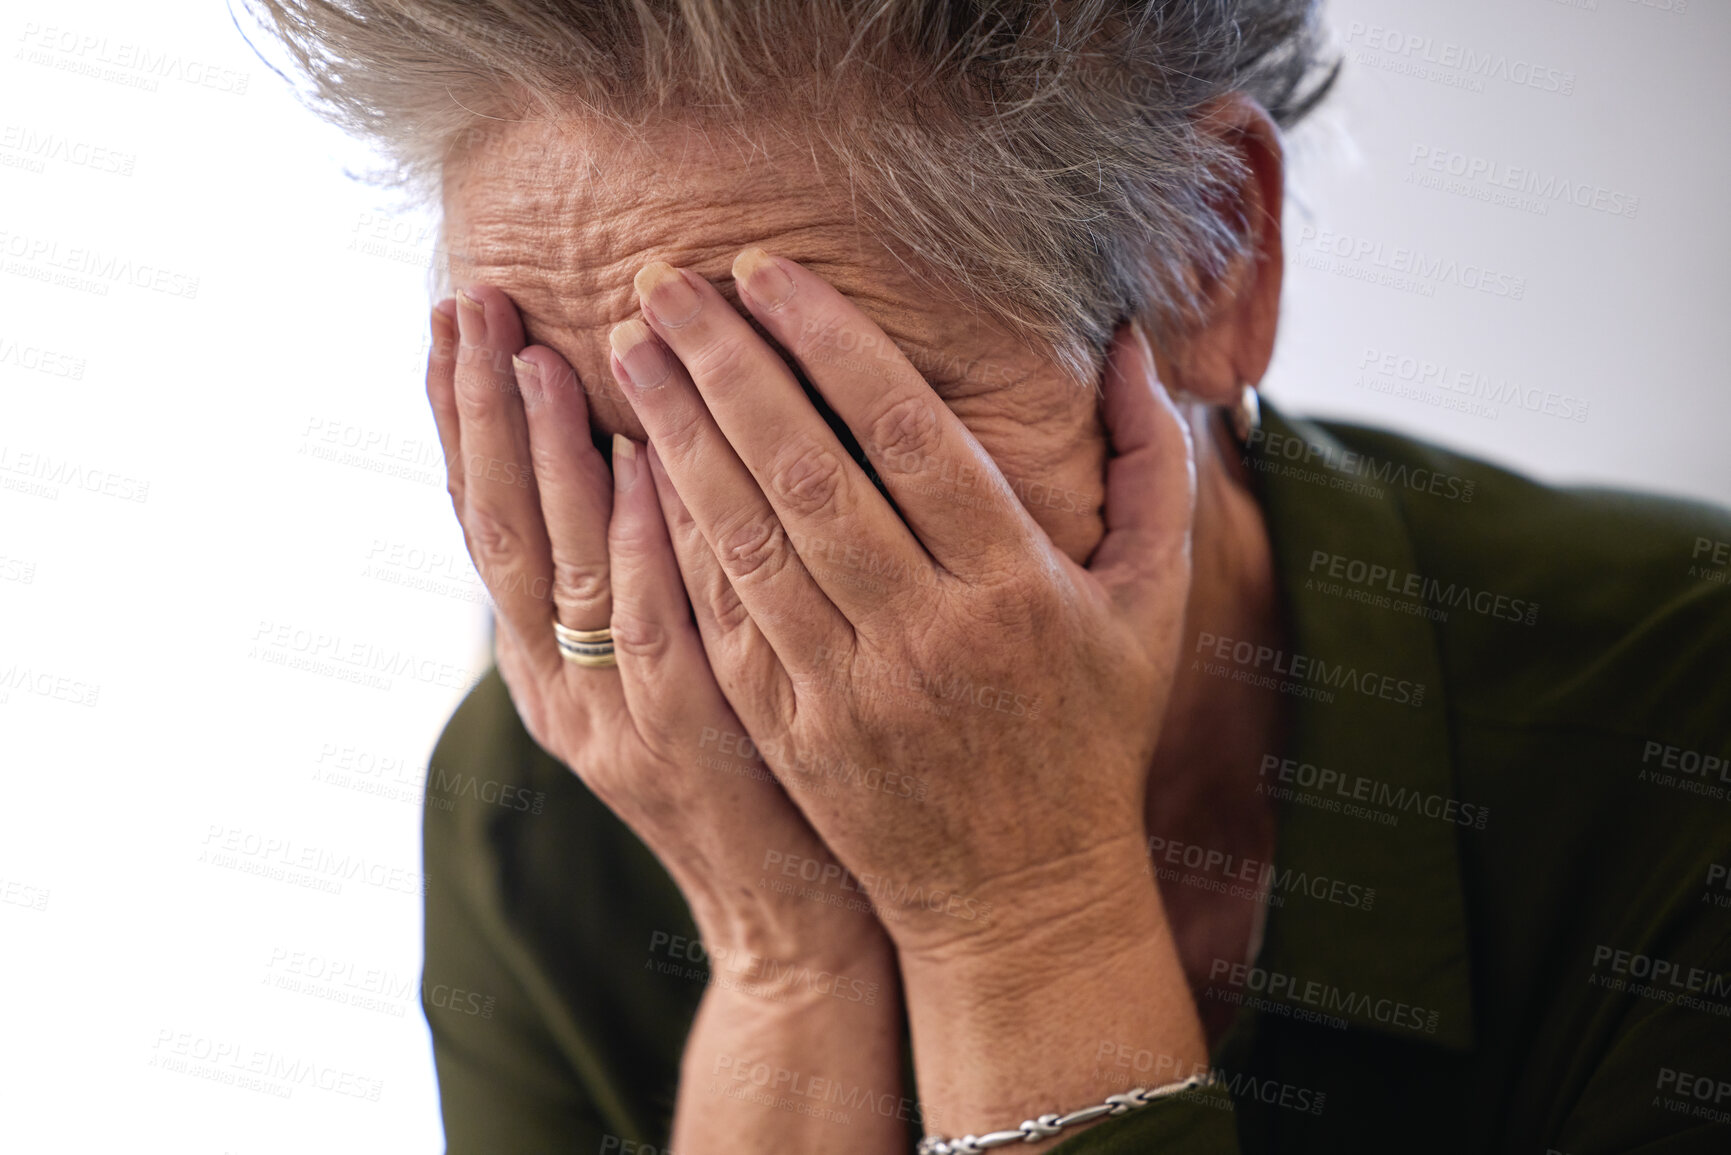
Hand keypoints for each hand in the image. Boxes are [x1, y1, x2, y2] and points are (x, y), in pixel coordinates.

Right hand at [424, 286, 884, 968]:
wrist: (792, 915)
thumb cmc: (752, 770)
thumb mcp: (676, 666)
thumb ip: (647, 570)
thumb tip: (642, 441)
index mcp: (546, 666)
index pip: (484, 522)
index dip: (456, 421)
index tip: (445, 320)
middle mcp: (559, 690)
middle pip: (498, 530)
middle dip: (476, 412)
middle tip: (467, 302)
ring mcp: (613, 721)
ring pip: (559, 570)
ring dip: (542, 456)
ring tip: (525, 352)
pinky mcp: (685, 745)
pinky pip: (651, 629)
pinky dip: (639, 542)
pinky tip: (642, 461)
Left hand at [608, 250, 1196, 957]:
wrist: (1020, 894)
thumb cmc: (1091, 730)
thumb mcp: (1151, 602)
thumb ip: (1153, 468)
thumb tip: (1132, 346)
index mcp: (1018, 587)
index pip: (912, 437)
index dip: (832, 343)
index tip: (766, 271)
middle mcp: (928, 635)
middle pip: (810, 475)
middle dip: (729, 368)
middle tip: (663, 281)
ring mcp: (849, 691)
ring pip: (749, 542)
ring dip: (683, 438)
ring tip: (631, 351)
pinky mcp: (792, 733)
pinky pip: (724, 618)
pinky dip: (678, 538)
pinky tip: (638, 467)